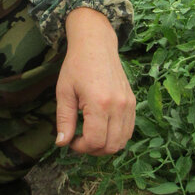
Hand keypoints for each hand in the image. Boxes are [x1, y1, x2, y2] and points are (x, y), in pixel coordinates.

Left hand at [55, 7, 135, 154]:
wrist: (96, 45)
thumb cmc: (76, 66)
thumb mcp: (64, 92)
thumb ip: (64, 120)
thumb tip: (62, 143)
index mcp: (99, 103)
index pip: (94, 141)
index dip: (80, 147)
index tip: (70, 140)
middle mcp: (118, 106)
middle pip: (110, 146)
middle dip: (92, 149)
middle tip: (79, 140)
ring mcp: (128, 105)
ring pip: (122, 142)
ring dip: (105, 145)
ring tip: (90, 135)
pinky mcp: (132, 103)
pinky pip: (129, 131)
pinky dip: (116, 136)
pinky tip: (102, 128)